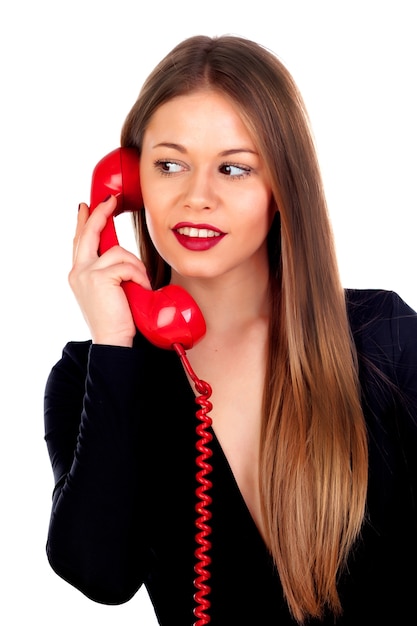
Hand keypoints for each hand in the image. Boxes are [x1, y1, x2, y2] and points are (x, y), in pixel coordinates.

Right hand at [69, 196, 151, 346]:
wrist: (113, 341)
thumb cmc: (117, 319)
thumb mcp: (109, 290)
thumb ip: (109, 270)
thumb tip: (119, 253)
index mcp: (79, 273)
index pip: (80, 241)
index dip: (84, 221)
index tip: (87, 206)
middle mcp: (78, 271)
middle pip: (89, 233)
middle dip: (101, 214)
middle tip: (110, 201)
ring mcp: (86, 273)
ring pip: (118, 251)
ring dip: (136, 266)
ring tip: (140, 284)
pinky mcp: (99, 277)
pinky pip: (127, 265)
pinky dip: (139, 276)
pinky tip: (140, 288)